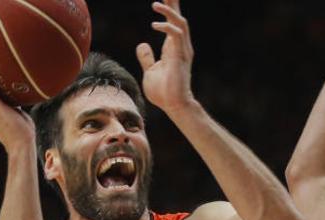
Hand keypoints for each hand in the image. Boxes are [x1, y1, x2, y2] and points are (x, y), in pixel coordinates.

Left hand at [136, 0, 196, 115]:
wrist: (173, 105)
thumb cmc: (163, 92)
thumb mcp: (150, 71)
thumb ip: (147, 58)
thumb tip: (142, 45)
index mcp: (173, 47)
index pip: (173, 22)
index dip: (169, 8)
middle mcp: (180, 46)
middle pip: (179, 18)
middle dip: (173, 3)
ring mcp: (182, 50)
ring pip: (180, 23)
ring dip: (169, 11)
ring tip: (155, 4)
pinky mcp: (180, 56)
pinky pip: (176, 35)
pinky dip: (167, 27)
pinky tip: (154, 25)